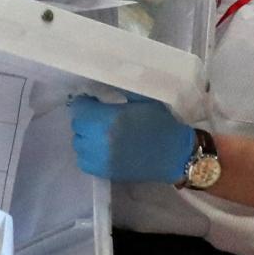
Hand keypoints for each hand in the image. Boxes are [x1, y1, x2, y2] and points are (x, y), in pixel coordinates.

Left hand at [71, 96, 195, 183]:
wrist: (176, 154)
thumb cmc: (162, 122)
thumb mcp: (143, 98)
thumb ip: (119, 90)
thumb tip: (100, 82)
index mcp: (110, 118)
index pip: (79, 107)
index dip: (86, 102)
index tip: (95, 101)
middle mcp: (101, 139)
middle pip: (77, 125)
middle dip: (86, 118)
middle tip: (101, 116)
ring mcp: (101, 159)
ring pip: (78, 143)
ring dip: (87, 136)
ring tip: (102, 133)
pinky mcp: (105, 173)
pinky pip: (83, 161)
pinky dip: (89, 153)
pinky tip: (103, 147)